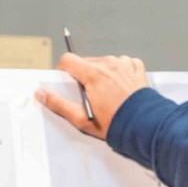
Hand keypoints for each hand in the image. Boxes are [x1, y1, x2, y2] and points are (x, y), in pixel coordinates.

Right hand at [34, 51, 150, 140]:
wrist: (146, 126)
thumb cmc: (117, 124)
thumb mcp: (82, 119)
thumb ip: (58, 104)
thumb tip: (41, 93)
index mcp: (94, 74)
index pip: (68, 59)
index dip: (64, 70)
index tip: (67, 79)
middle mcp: (109, 64)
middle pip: (86, 62)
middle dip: (84, 75)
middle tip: (90, 95)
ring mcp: (124, 64)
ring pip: (104, 63)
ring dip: (102, 74)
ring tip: (108, 94)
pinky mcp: (136, 67)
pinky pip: (122, 64)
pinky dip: (119, 73)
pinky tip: (121, 88)